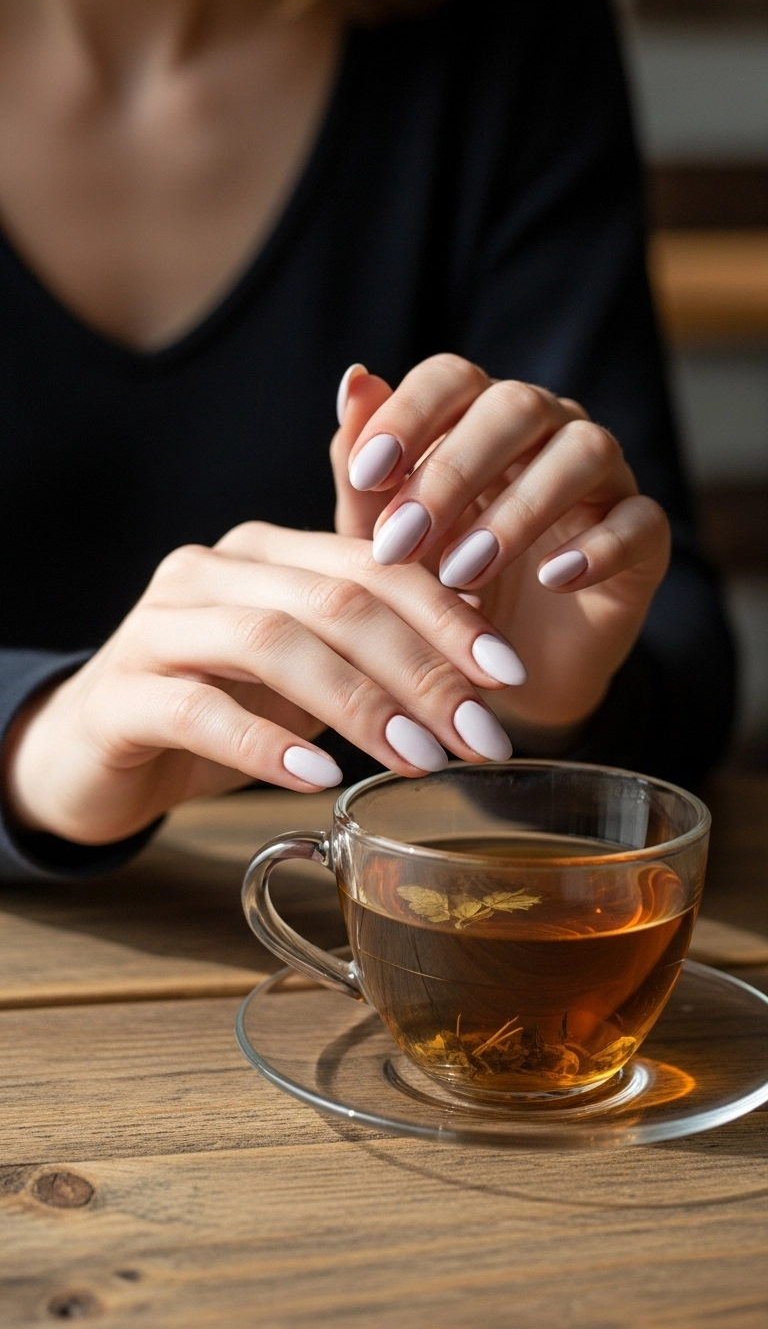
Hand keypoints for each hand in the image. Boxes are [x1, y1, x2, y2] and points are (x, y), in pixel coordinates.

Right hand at [4, 522, 517, 843]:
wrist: (97, 754)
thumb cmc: (217, 706)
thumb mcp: (303, 662)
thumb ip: (369, 630)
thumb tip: (480, 625)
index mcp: (264, 551)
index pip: (372, 564)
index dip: (447, 616)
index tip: (508, 677)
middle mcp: (210, 571)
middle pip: (334, 600)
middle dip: (421, 668)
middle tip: (480, 733)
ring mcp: (158, 627)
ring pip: (274, 644)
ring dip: (360, 703)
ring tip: (421, 759)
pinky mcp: (121, 694)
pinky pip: (199, 710)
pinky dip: (267, 745)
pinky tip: (320, 777)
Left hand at [332, 357, 670, 737]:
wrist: (493, 672)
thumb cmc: (433, 587)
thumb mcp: (379, 540)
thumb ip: (361, 469)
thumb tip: (354, 379)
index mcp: (479, 416)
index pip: (453, 377)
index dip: (410, 415)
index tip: (367, 475)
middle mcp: (549, 430)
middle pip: (517, 405)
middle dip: (452, 472)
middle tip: (401, 542)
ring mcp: (604, 479)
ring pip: (585, 451)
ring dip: (519, 509)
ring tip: (464, 573)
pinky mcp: (644, 538)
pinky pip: (640, 521)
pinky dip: (598, 546)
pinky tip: (551, 579)